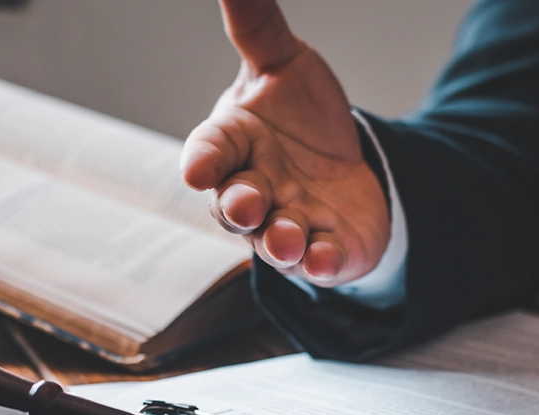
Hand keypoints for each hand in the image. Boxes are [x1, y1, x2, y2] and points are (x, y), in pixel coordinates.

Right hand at [182, 0, 389, 285]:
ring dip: (278, 241)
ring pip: (273, 241)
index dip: (203, 161)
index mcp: (235, 145)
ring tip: (287, 236)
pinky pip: (318, 262)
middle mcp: (253, 190)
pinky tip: (325, 258)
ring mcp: (286, 225)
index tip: (197, 170)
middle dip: (239, 206)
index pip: (210, 153)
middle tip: (248, 204)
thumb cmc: (298, 118)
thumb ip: (254, 25)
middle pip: (234, 204)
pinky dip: (320, 264)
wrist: (341, 168)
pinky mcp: (324, 250)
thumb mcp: (280, 62)